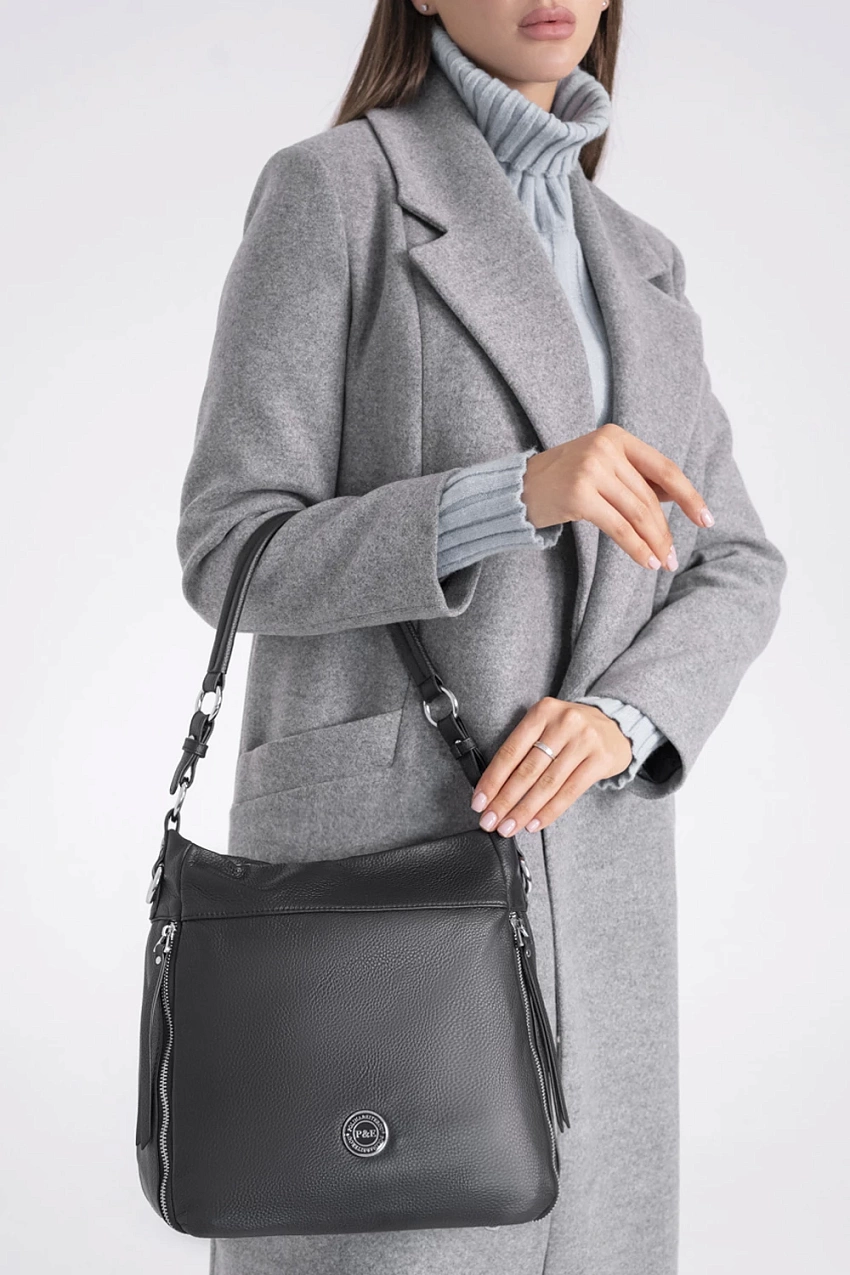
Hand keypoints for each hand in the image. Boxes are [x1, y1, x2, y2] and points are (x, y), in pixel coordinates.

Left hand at [470, 698, 632, 834]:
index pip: (511, 751)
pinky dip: (549, 811)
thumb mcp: (546, 726)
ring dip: (524, 810)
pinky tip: (535, 823)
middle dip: (505, 800)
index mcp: (542, 712)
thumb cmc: (571, 731)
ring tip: (509, 826)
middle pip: (527, 770)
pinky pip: (569, 792)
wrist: (616, 726)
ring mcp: (584, 741)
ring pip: (547, 784)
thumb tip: (494, 789)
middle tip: (490, 821)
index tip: (479, 802)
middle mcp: (563, 723)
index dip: (493, 780)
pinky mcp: (600, 759)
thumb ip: (524, 749)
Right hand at [521, 422, 714, 571]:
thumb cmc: (563, 480)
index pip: (664, 468)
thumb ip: (636, 477)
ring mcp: (591, 470)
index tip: (706, 519)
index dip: (689, 495)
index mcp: (616, 436)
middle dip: (664, 530)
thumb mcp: (602, 466)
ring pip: (637, 513)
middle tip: (672, 557)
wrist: (517, 488)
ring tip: (663, 562)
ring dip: (654, 542)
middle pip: (648, 497)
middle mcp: (605, 448)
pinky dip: (635, 547)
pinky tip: (646, 561)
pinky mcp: (578, 495)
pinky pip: (618, 527)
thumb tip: (676, 498)